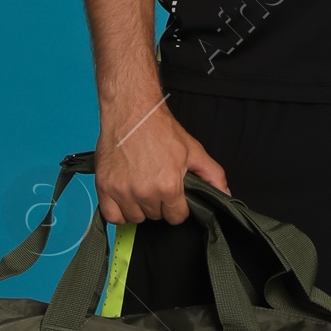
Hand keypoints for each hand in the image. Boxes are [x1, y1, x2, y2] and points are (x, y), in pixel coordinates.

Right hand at [95, 96, 228, 225]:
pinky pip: (112, 217)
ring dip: (139, 207)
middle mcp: (145, 192)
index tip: (172, 194)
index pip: (176, 217)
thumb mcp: (193, 150)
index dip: (177, 206)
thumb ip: (213, 175)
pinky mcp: (104, 187)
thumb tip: (225, 194)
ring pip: (135, 218)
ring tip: (140, 186)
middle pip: (155, 216)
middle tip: (155, 182)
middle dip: (158, 203)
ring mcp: (122, 191)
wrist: (132, 112)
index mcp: (168, 186)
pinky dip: (118, 211)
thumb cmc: (160, 129)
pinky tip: (125, 196)